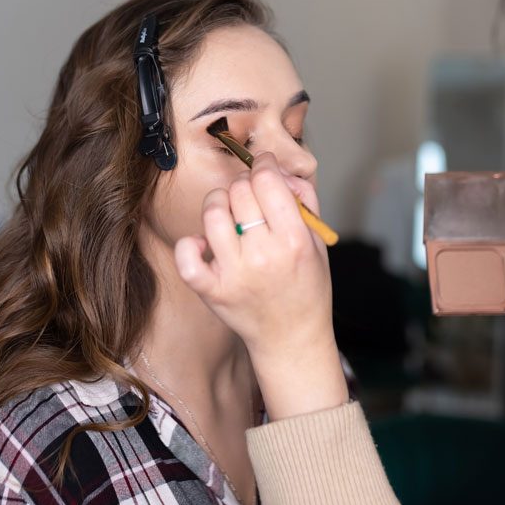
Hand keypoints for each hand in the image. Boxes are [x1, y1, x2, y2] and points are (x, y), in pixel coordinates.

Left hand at [175, 152, 347, 417]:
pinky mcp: (213, 291)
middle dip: (243, 185)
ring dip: (218, 205)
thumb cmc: (307, 289)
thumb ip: (304, 202)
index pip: (267, 181)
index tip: (263, 165)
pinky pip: (187, 256)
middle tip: (249, 194)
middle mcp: (263, 256)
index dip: (263, 164)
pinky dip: (190, 244)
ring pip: (212, 215)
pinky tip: (205, 244)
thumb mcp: (318, 243)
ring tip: (229, 215)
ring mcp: (234, 274)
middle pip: (239, 193)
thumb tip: (280, 170)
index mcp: (294, 241)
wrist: (292, 339)